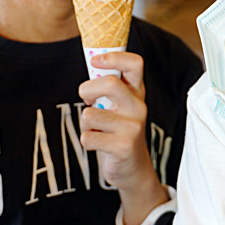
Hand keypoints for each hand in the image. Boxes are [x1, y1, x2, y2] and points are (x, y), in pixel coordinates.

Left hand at [77, 51, 154, 191]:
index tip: (95, 60)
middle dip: (87, 89)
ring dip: (85, 124)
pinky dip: (87, 141)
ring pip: (90, 114)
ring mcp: (133, 127)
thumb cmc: (118, 131)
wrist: (133, 168)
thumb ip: (108, 86)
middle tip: (87, 100)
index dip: (113, 57)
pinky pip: (87, 137)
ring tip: (98, 130)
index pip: (135, 64)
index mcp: (137, 92)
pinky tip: (100, 144)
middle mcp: (138, 107)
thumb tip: (92, 61)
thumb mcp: (119, 105)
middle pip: (109, 83)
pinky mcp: (123, 146)